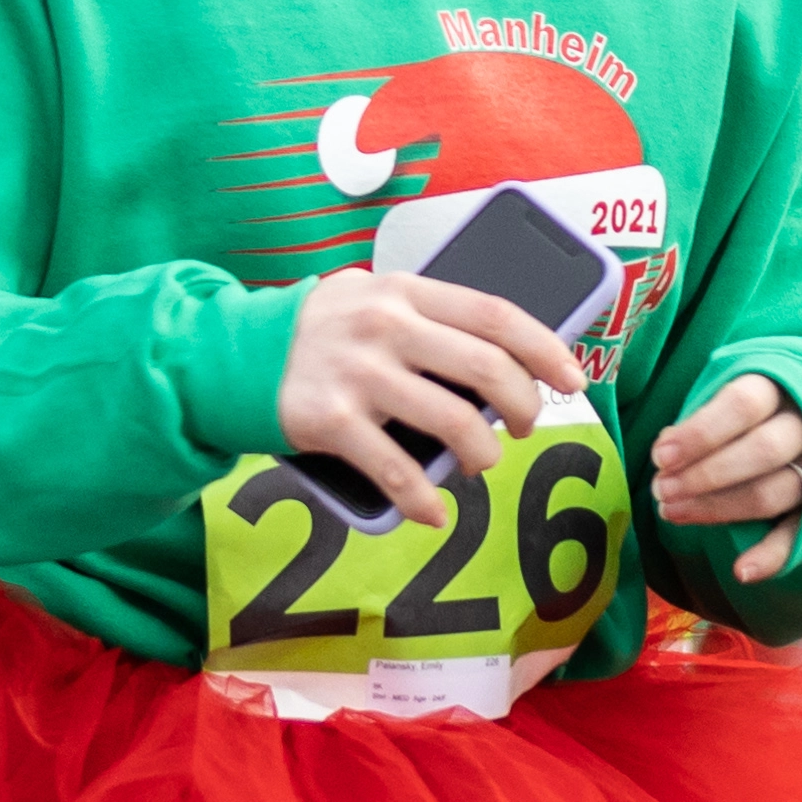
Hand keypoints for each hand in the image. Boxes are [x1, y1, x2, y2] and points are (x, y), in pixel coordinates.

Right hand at [277, 260, 585, 523]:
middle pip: (488, 368)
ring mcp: (358, 374)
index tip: (573, 380)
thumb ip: (428, 320)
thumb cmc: (319, 333)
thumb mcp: (373, 301)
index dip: (546, 349)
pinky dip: (426, 499)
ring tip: (478, 465)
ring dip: (481, 456)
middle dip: (523, 407)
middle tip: (521, 427)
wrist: (227, 354)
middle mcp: (386, 326)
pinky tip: (435, 511)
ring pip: (454, 423)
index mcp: (405, 290)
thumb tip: (505, 364)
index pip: (496, 314)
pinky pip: (397, 470)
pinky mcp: (330, 421)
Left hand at [651, 373, 801, 581]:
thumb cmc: (751, 408)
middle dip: (705, 475)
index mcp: (781, 388)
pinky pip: (801, 533)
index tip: (661, 456)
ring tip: (672, 513)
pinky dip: (774, 555)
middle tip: (661, 490)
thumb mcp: (730, 392)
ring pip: (773, 492)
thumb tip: (666, 449)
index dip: (700, 432)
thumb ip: (703, 416)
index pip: (744, 404)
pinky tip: (742, 572)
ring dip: (720, 509)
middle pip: (762, 450)